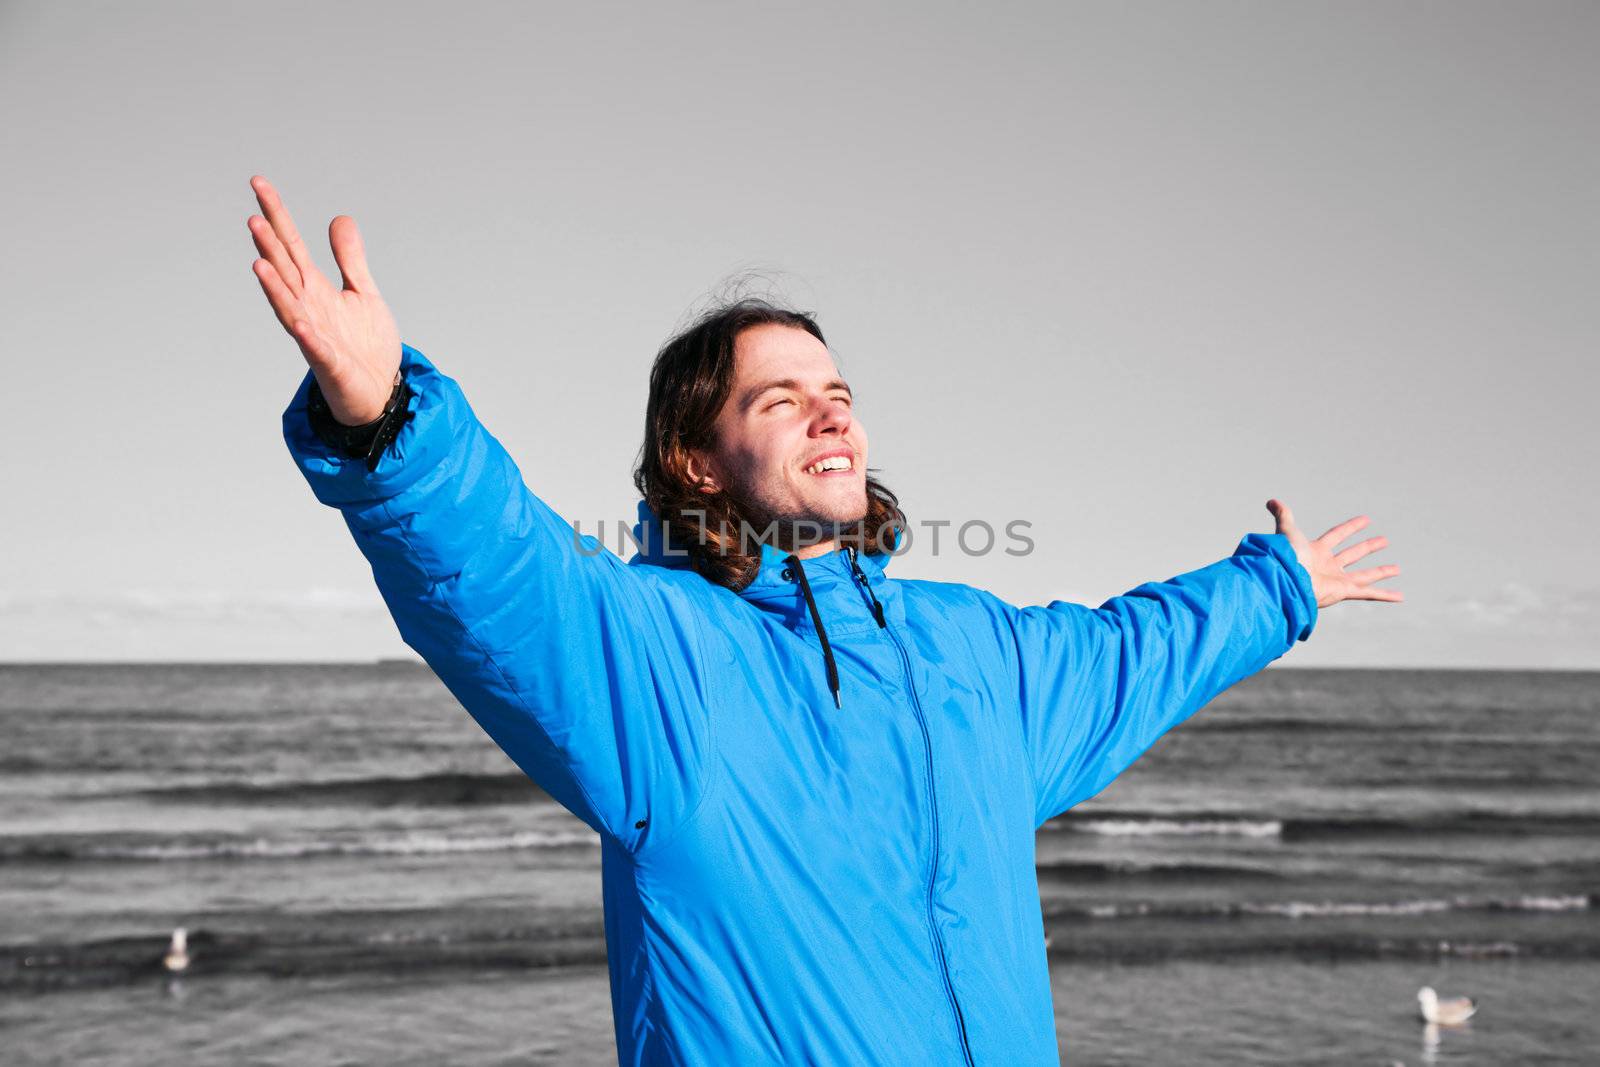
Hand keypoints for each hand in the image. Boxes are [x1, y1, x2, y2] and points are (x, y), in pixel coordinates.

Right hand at [247, 175, 400, 424]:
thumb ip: (350, 258)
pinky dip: (308, 338)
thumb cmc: (365, 346)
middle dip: (269, 248)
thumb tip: (340, 218)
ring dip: (275, 288)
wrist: (378, 393)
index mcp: (316, 290)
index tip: (259, 184)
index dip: (277, 216)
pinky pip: (317, 350)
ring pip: (290, 309)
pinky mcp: (331, 364)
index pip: (291, 246)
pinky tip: (300, 323)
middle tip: (253, 218)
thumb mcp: (364, 293)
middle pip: (285, 272)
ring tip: (259, 263)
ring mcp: (316, 337)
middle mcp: (309, 309)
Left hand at [1266, 499, 1402, 608]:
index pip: (1337, 535)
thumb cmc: (1285, 556)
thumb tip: (1272, 501)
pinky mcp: (1343, 592)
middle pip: (1353, 554)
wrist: (1285, 578)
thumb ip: (1282, 515)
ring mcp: (1336, 580)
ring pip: (1365, 575)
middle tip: (1384, 541)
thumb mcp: (1287, 531)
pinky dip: (1385, 595)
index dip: (1351, 527)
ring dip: (1381, 572)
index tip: (1366, 519)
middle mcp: (1327, 566)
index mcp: (1315, 551)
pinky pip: (1369, 593)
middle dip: (1369, 547)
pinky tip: (1399, 596)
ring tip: (1397, 568)